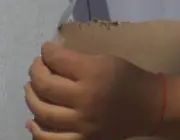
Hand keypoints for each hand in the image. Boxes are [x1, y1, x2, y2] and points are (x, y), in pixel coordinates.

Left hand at [25, 43, 161, 139]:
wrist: (148, 107)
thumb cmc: (126, 78)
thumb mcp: (104, 59)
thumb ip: (76, 59)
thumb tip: (48, 56)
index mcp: (93, 73)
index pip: (56, 60)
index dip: (46, 52)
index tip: (46, 50)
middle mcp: (85, 99)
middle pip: (45, 85)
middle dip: (35, 71)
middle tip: (37, 67)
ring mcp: (82, 124)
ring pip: (42, 112)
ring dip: (31, 97)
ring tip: (32, 88)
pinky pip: (51, 139)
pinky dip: (37, 129)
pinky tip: (32, 119)